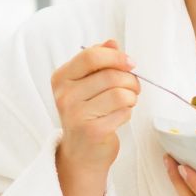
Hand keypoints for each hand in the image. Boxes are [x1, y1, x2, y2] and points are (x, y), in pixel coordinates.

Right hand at [51, 39, 138, 171]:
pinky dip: (128, 113)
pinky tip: (119, 117)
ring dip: (132, 97)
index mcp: (62, 78)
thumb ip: (99, 62)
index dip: (117, 57)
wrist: (82, 153)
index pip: (91, 56)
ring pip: (120, 93)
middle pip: (111, 75)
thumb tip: (112, 42)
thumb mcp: (87, 84)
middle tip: (133, 88)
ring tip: (128, 102)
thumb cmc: (88, 113)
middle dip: (131, 80)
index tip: (130, 63)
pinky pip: (123, 112)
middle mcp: (64, 95)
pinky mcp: (92, 131)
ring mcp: (75, 114)